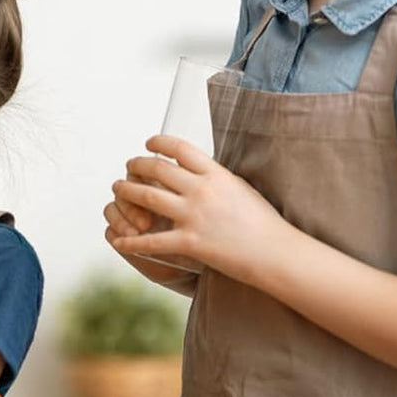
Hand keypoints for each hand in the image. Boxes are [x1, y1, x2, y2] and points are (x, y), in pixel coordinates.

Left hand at [109, 133, 291, 283]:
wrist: (278, 254)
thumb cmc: (264, 223)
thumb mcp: (241, 188)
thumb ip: (216, 176)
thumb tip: (198, 164)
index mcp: (216, 174)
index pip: (179, 148)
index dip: (158, 142)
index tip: (148, 143)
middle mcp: (202, 190)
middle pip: (156, 168)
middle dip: (136, 165)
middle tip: (128, 166)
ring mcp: (194, 216)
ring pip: (146, 197)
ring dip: (126, 192)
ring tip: (117, 189)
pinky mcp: (190, 243)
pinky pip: (152, 241)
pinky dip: (131, 242)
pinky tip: (118, 240)